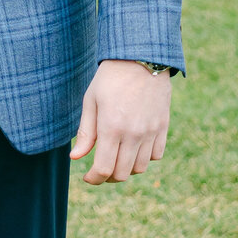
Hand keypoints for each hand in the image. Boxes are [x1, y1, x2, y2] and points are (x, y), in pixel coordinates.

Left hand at [71, 59, 171, 184]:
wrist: (141, 58)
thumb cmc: (110, 77)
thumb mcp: (91, 100)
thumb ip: (85, 132)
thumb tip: (75, 158)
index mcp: (111, 128)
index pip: (103, 169)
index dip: (94, 178)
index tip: (87, 177)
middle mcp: (133, 134)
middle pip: (122, 174)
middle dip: (108, 176)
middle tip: (100, 168)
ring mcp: (150, 132)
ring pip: (139, 168)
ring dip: (126, 168)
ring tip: (116, 157)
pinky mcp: (163, 127)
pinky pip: (155, 156)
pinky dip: (144, 157)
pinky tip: (134, 147)